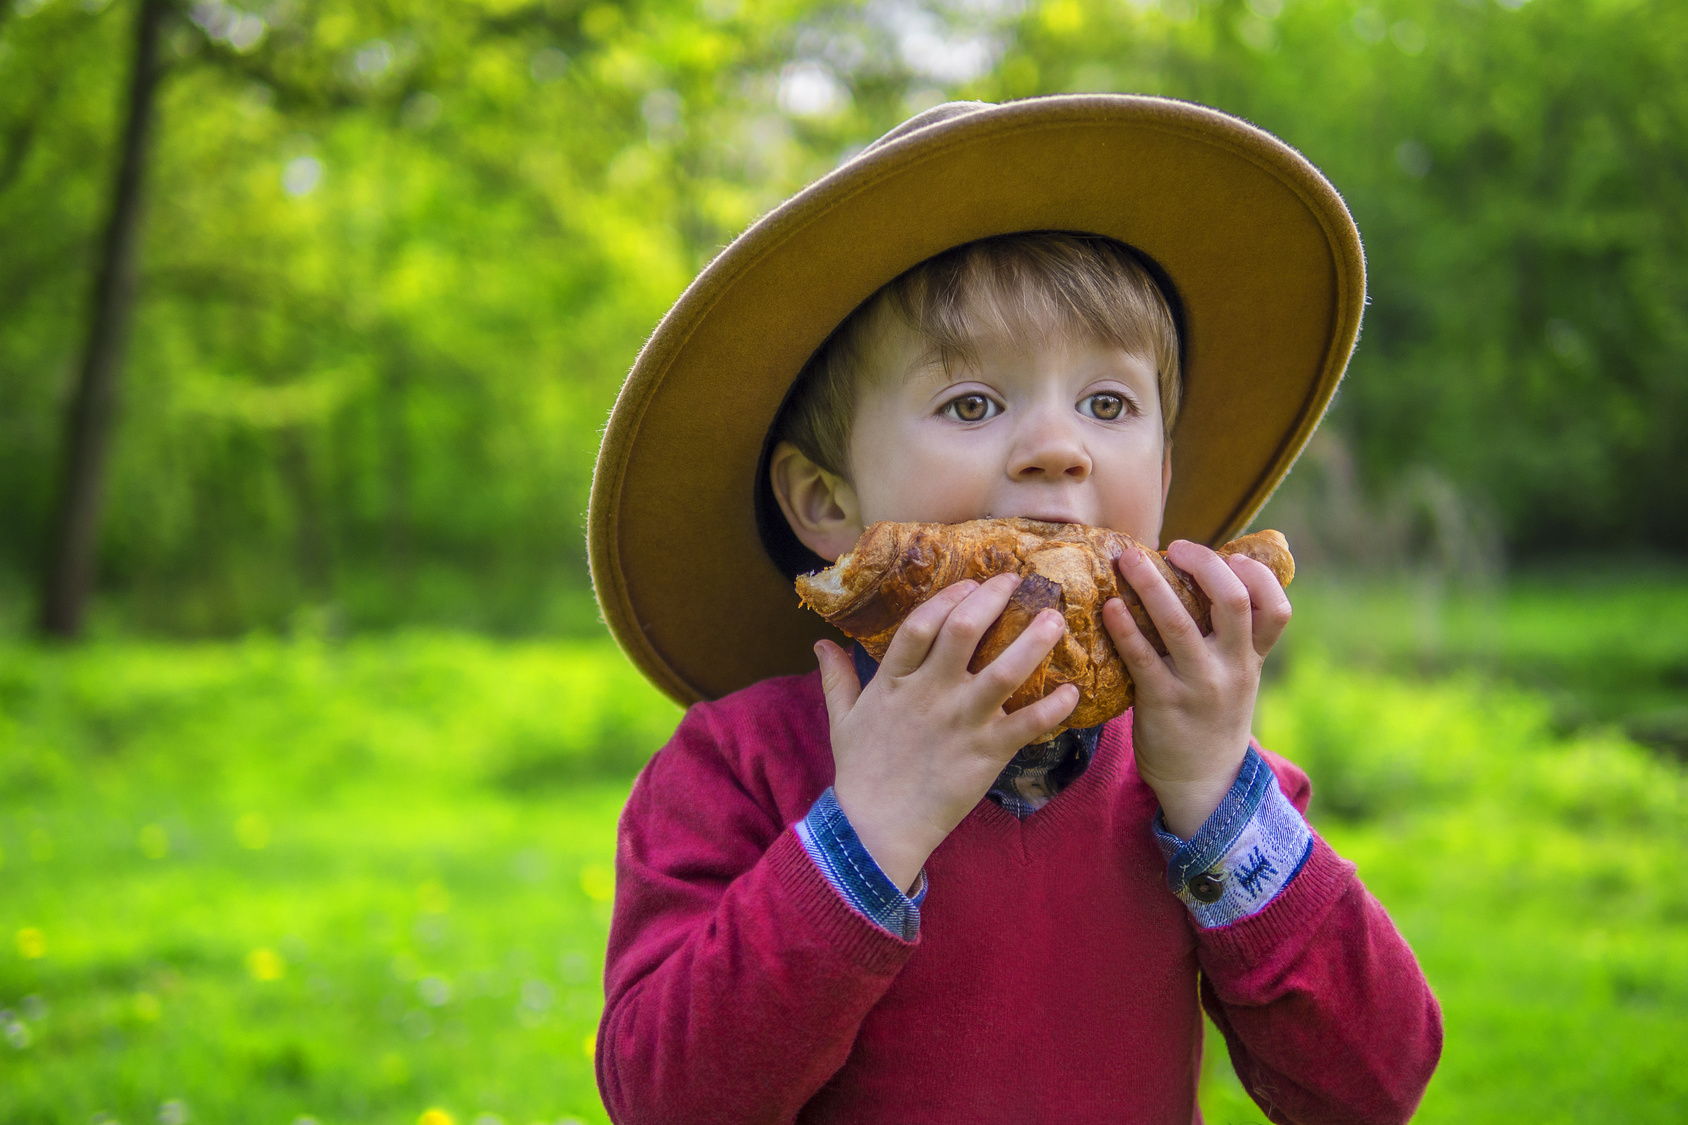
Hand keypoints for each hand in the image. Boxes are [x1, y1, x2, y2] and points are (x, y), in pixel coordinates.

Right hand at [814, 573, 1078, 892]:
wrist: (877, 828)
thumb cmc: (860, 773)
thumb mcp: (842, 719)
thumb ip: (836, 677)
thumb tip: (821, 642)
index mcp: (894, 681)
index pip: (921, 623)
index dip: (948, 596)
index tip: (972, 582)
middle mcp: (930, 693)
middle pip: (965, 630)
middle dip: (994, 598)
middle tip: (1017, 580)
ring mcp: (962, 721)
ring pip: (1005, 670)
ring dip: (1034, 641)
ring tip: (1055, 619)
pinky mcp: (986, 753)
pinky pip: (1028, 724)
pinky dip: (1053, 708)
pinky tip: (1072, 691)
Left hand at [1102, 541, 1291, 838]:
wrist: (1201, 782)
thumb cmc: (1211, 715)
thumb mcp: (1236, 676)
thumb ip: (1231, 635)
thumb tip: (1208, 574)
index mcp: (1252, 657)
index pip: (1276, 608)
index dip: (1257, 575)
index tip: (1230, 555)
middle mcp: (1232, 668)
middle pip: (1233, 602)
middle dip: (1203, 564)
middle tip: (1173, 547)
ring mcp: (1199, 685)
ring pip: (1179, 623)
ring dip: (1151, 585)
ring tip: (1127, 560)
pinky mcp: (1162, 703)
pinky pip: (1142, 658)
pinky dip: (1124, 627)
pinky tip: (1109, 607)